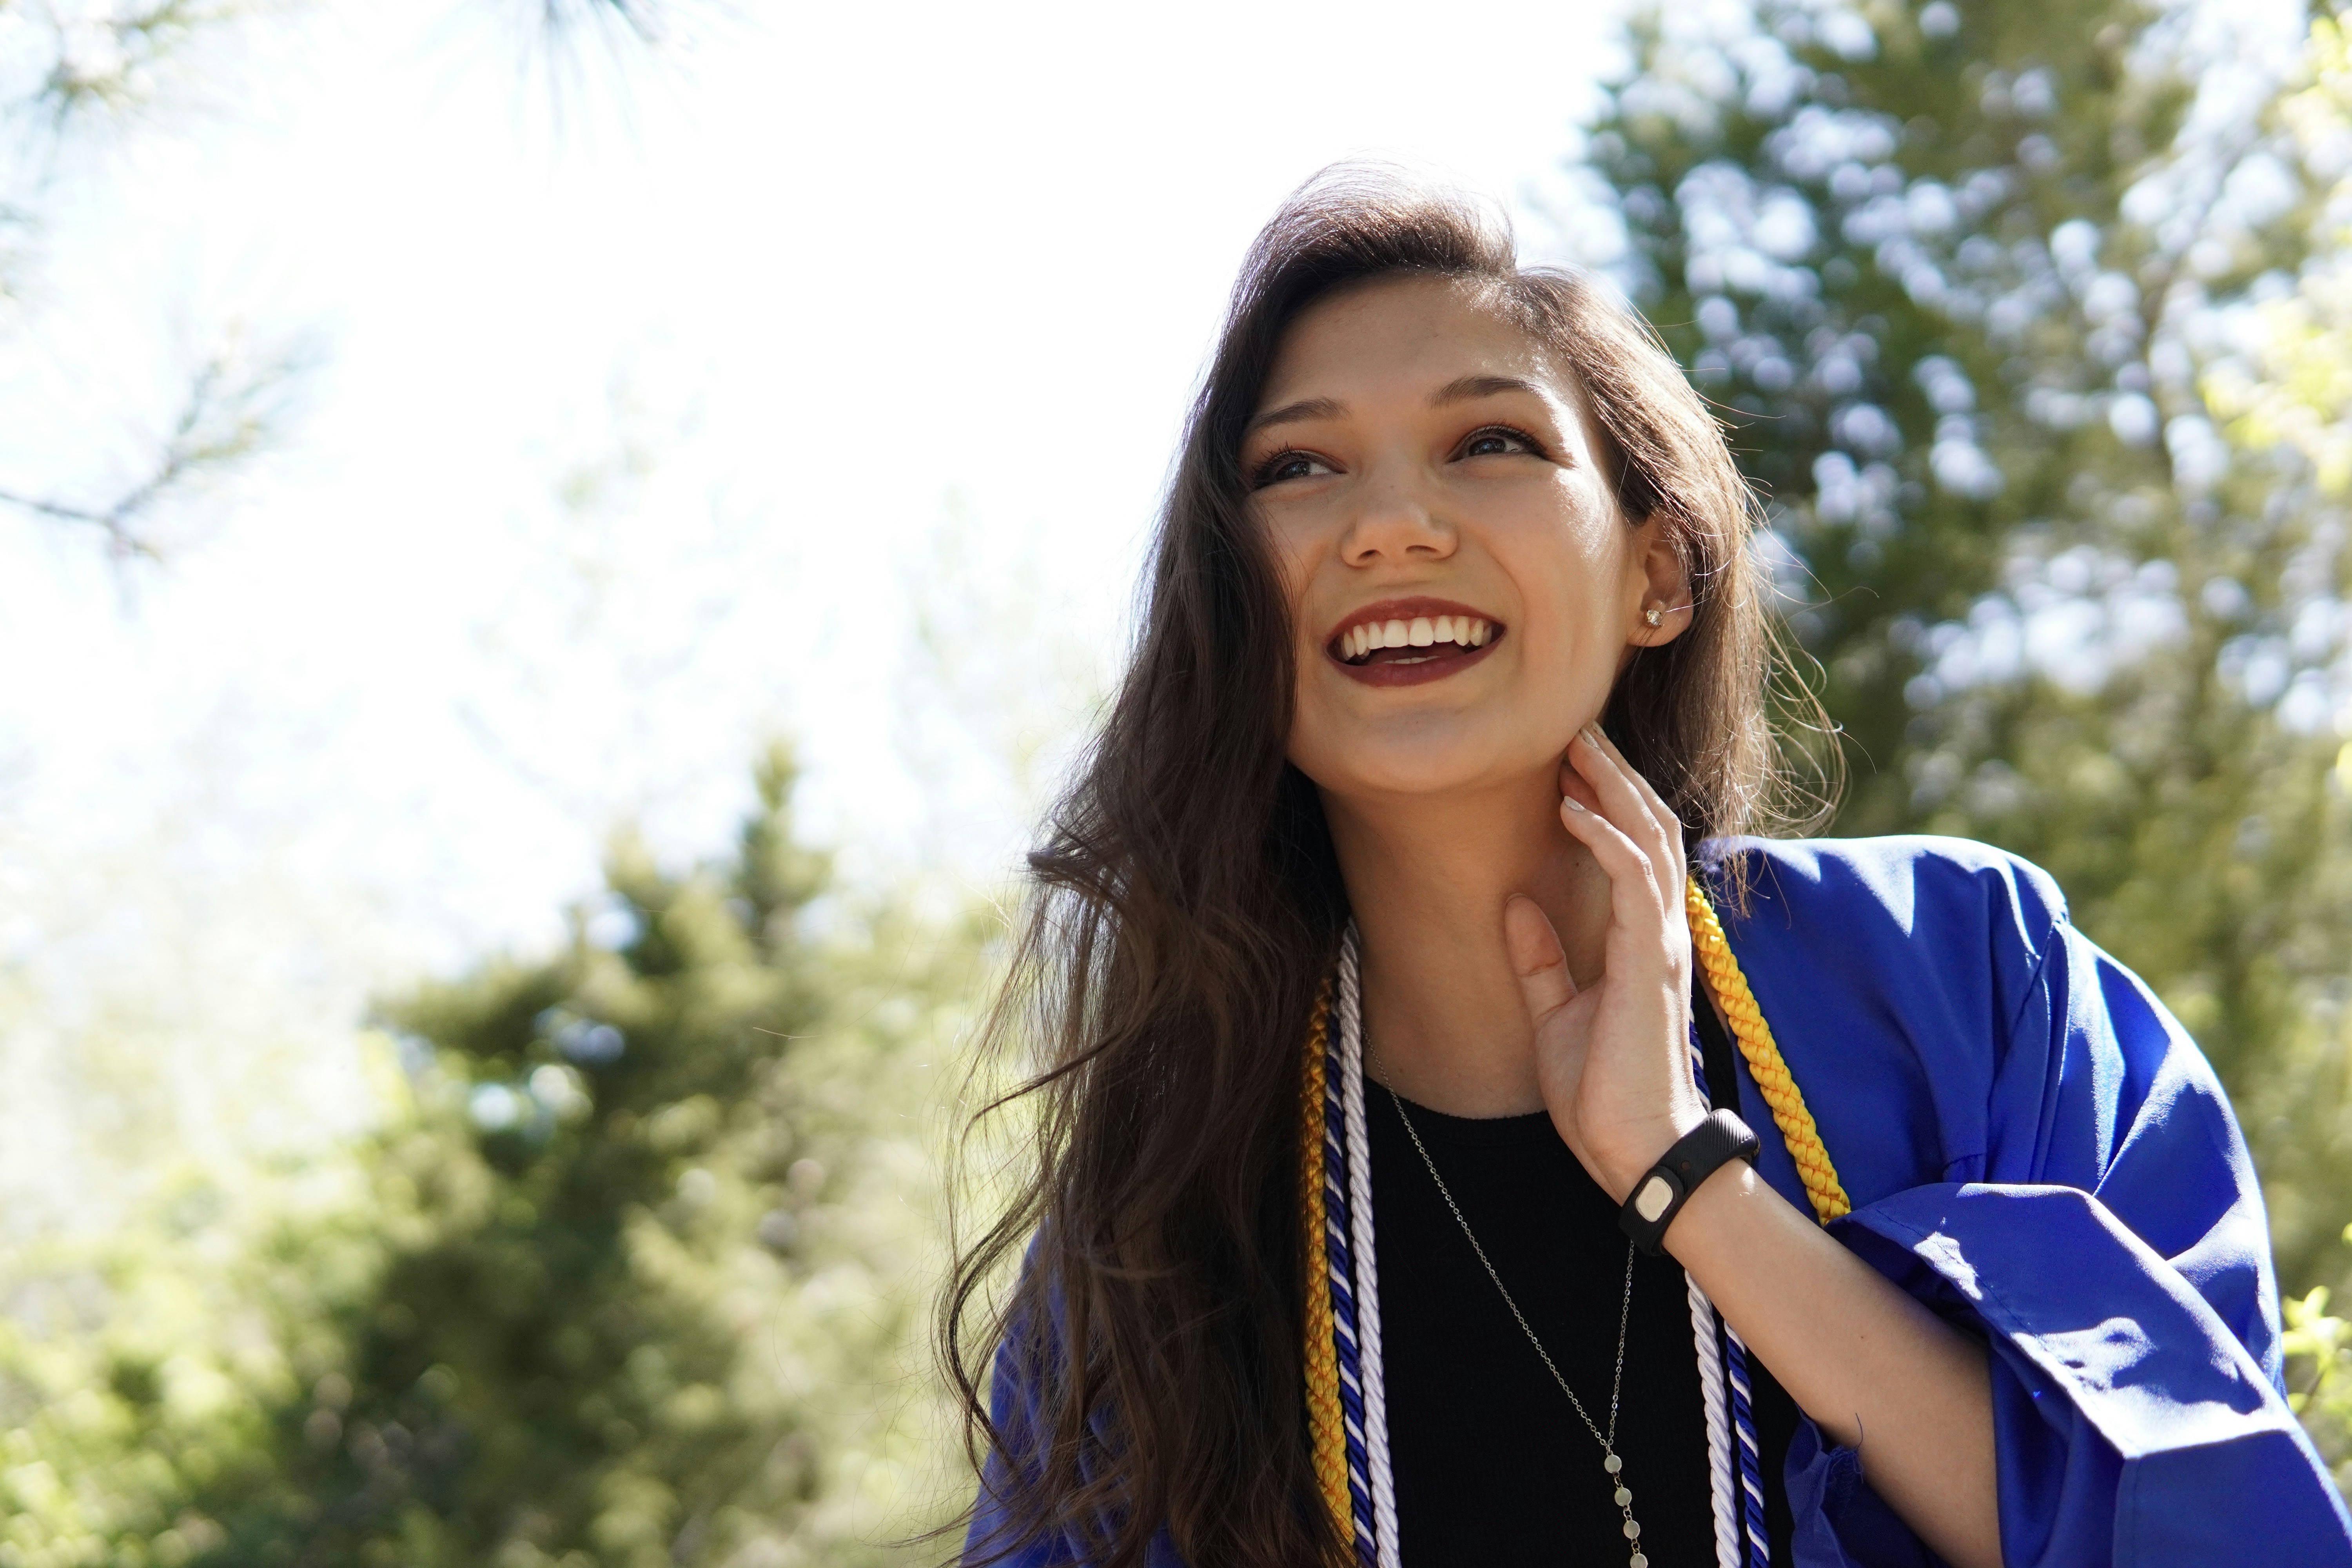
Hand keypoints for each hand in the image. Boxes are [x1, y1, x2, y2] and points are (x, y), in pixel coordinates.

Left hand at [1506, 724, 1708, 1201]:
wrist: (1630, 1148)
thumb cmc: (1600, 1092)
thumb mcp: (1554, 1014)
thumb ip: (1540, 959)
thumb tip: (1513, 903)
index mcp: (1641, 942)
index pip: (1636, 850)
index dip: (1610, 801)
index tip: (1570, 763)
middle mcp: (1660, 933)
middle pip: (1650, 828)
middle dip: (1615, 775)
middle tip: (1576, 730)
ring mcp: (1661, 944)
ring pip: (1650, 840)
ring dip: (1613, 789)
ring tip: (1575, 749)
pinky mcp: (1650, 963)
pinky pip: (1635, 882)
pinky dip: (1607, 839)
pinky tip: (1574, 810)